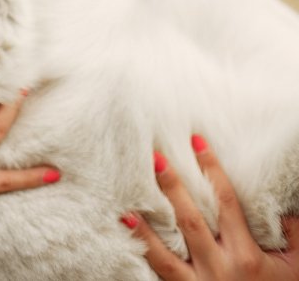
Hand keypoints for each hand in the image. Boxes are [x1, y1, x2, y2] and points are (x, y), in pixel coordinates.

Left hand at [123, 137, 298, 279]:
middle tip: (155, 158)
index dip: (212, 169)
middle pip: (190, 221)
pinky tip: (128, 236)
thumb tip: (285, 208)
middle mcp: (219, 268)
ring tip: (126, 206)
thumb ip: (293, 235)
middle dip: (172, 188)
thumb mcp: (296, 266)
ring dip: (145, 229)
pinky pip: (160, 274)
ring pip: (164, 254)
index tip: (197, 141)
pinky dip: (143, 254)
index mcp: (246, 256)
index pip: (225, 203)